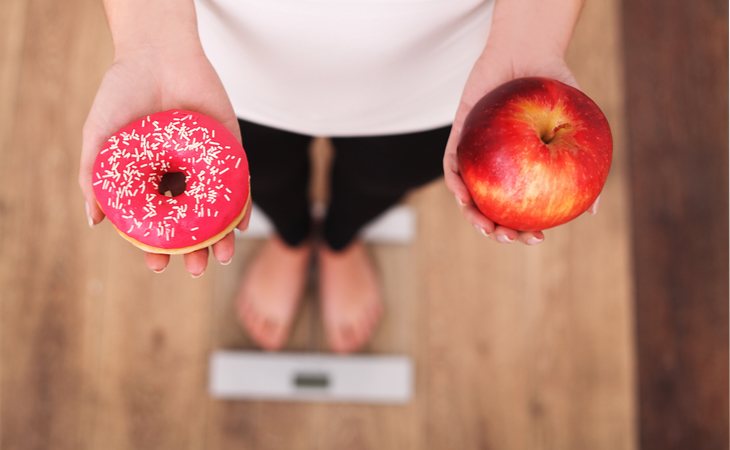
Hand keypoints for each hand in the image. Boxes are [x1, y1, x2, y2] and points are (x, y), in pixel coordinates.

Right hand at [79, 42, 251, 275]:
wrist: (157, 54)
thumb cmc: (122, 93)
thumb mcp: (100, 136)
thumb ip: (94, 176)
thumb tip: (94, 221)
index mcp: (150, 179)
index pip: (156, 222)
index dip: (157, 246)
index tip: (157, 265)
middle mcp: (179, 177)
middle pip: (190, 222)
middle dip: (193, 250)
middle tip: (195, 269)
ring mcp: (206, 165)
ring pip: (216, 210)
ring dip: (220, 236)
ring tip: (219, 257)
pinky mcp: (230, 150)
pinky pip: (239, 183)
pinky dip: (241, 205)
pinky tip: (239, 226)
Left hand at [443, 46, 599, 244]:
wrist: (528, 52)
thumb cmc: (554, 89)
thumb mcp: (575, 126)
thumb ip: (582, 164)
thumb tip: (593, 210)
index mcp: (522, 170)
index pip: (520, 209)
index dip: (525, 229)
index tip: (537, 238)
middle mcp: (498, 167)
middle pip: (491, 209)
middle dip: (496, 231)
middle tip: (508, 237)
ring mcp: (476, 154)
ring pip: (468, 195)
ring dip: (472, 215)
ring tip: (486, 227)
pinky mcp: (458, 137)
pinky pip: (452, 165)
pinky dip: (455, 182)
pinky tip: (463, 194)